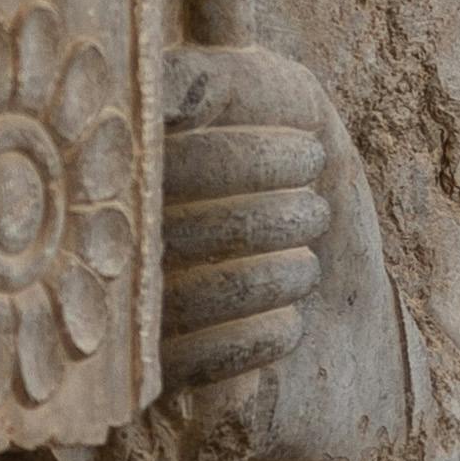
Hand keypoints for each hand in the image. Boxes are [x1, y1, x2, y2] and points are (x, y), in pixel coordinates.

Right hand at [149, 44, 403, 460]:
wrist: (353, 306)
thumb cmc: (308, 178)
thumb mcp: (277, 96)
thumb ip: (212, 78)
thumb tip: (158, 96)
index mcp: (121, 162)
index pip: (161, 162)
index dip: (239, 158)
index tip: (311, 149)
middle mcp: (106, 237)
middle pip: (170, 229)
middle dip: (265, 216)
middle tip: (318, 209)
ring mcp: (123, 311)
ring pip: (181, 297)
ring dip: (268, 276)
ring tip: (308, 264)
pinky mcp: (151, 381)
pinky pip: (191, 364)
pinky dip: (255, 338)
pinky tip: (290, 321)